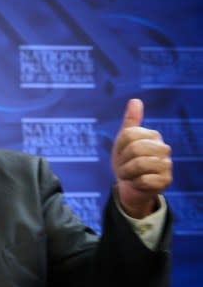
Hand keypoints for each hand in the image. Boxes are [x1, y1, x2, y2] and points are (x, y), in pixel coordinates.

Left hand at [111, 99, 171, 217]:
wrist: (131, 186)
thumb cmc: (127, 161)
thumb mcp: (124, 141)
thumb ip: (130, 121)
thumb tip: (135, 100)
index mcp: (153, 135)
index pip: (128, 134)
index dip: (118, 147)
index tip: (121, 154)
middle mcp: (164, 148)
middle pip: (134, 149)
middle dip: (122, 161)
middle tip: (124, 167)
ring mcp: (167, 165)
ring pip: (139, 165)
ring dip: (127, 173)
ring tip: (129, 175)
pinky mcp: (166, 181)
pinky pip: (143, 180)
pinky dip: (134, 183)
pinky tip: (138, 183)